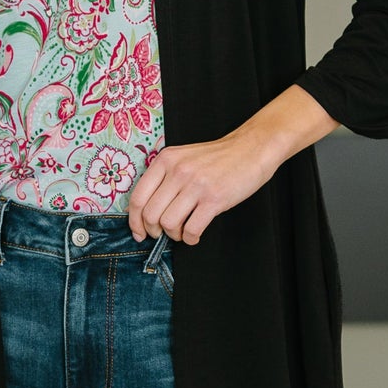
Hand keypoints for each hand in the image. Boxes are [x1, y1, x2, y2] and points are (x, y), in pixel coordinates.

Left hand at [126, 82, 338, 242]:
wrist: (251, 148)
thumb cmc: (218, 158)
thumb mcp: (183, 158)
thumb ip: (164, 178)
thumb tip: (148, 212)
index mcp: (166, 160)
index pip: (138, 197)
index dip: (135, 221)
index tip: (139, 232)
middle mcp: (178, 171)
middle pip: (151, 214)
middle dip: (154, 231)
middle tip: (163, 234)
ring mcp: (196, 185)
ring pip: (168, 223)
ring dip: (174, 235)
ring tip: (183, 231)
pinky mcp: (214, 199)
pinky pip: (191, 229)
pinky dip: (190, 238)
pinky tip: (195, 234)